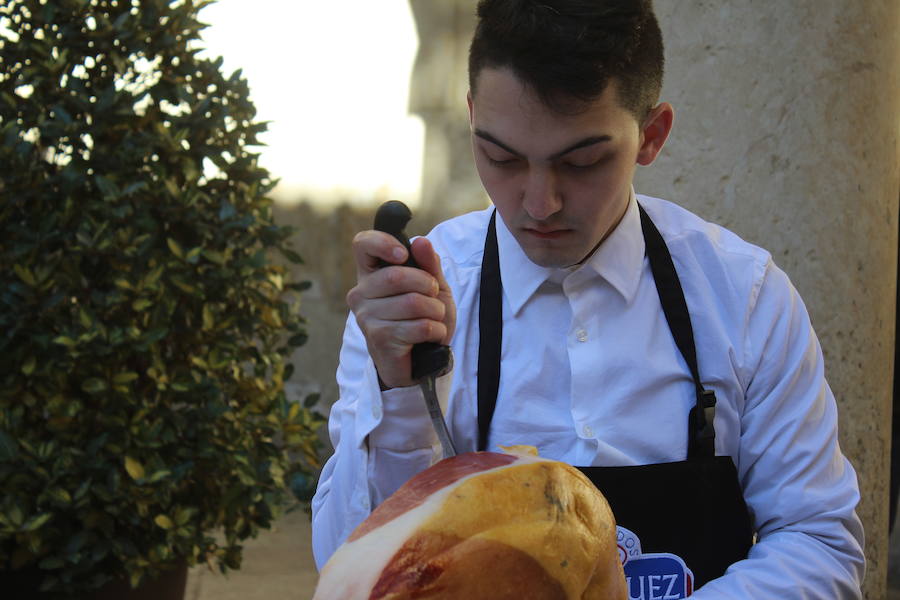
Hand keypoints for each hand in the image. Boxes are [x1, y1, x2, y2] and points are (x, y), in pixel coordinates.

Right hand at [346, 231, 455, 388]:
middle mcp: (361, 294)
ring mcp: (366, 317)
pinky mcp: (379, 338)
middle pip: (397, 276)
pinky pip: (420, 326)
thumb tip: (421, 242)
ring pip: (413, 303)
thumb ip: (429, 265)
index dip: (383, 242)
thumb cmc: (421, 319)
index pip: (362, 244)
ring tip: (433, 320)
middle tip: (433, 298)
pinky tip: (430, 337)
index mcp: (371, 275)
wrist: (420, 362)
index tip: (403, 255)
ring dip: (435, 312)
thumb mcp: (432, 288)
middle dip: (428, 286)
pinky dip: (436, 331)